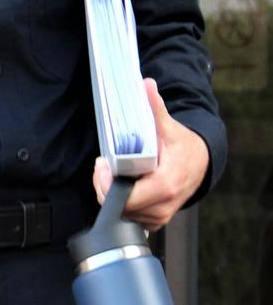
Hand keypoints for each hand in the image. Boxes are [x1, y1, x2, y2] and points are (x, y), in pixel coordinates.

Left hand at [92, 77, 209, 231]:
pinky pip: (131, 216)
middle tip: (103, 165)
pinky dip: (122, 202)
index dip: (108, 184)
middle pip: (120, 207)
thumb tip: (146, 85)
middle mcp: (164, 205)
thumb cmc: (183, 146)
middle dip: (105, 186)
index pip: (127, 198)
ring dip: (112, 194)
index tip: (103, 165)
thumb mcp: (168, 126)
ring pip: (123, 213)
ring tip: (112, 171)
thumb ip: (155, 107)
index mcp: (165, 185)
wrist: (202, 163)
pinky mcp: (156, 220)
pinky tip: (122, 183)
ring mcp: (160, 216)